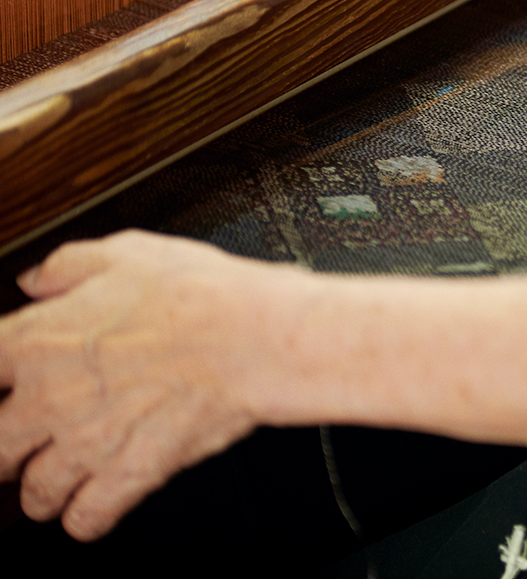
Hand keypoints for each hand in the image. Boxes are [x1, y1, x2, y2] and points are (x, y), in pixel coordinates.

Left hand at [0, 231, 281, 539]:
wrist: (254, 339)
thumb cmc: (201, 295)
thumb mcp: (128, 252)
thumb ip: (68, 266)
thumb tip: (36, 280)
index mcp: (38, 341)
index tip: (7, 385)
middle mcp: (48, 399)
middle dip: (6, 449)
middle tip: (23, 443)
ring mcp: (85, 445)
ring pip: (33, 494)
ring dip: (44, 490)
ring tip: (58, 482)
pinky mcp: (126, 478)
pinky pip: (83, 521)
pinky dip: (86, 518)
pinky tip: (96, 503)